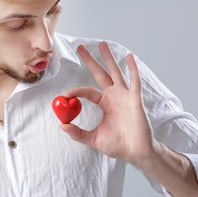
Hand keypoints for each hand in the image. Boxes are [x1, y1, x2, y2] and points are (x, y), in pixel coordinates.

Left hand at [60, 42, 155, 165]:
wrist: (136, 152)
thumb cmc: (118, 145)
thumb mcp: (93, 139)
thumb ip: (77, 133)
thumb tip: (61, 125)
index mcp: (105, 104)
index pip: (87, 91)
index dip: (76, 91)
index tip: (65, 95)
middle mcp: (114, 96)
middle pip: (100, 74)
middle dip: (90, 60)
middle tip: (80, 47)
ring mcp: (125, 96)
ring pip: (115, 72)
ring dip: (109, 58)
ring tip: (102, 44)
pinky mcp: (135, 99)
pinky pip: (134, 81)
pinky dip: (132, 69)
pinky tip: (129, 57)